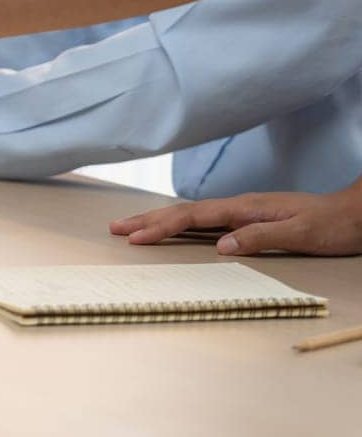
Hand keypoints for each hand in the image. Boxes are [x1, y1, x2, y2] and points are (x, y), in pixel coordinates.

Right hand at [110, 190, 361, 255]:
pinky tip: (171, 228)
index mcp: (246, 208)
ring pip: (191, 215)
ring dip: (159, 220)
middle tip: (116, 228)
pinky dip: (180, 224)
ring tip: (131, 226)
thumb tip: (222, 245)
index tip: (135, 237)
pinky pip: (204, 221)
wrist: (356, 213)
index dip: (162, 226)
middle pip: (184, 212)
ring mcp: (242, 211)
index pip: (194, 217)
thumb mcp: (300, 235)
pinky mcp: (247, 219)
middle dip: (148, 219)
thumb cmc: (332, 224)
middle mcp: (240, 206)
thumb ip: (260, 238)